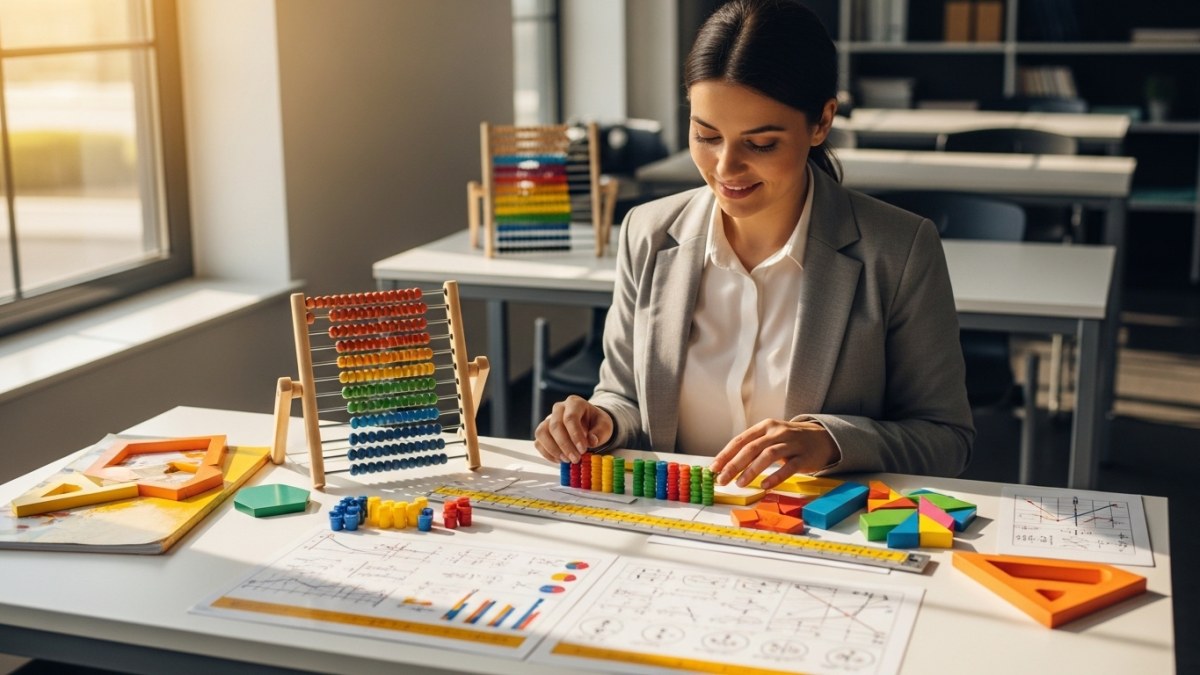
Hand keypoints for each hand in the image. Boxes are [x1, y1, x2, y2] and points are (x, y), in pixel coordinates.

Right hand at [533, 395, 613, 463]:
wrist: (590, 424)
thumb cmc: (596, 423)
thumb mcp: (604, 426)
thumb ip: (599, 433)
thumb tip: (591, 441)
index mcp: (575, 403)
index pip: (570, 418)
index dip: (575, 435)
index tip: (582, 450)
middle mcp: (559, 408)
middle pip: (555, 426)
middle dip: (565, 445)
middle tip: (575, 459)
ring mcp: (548, 419)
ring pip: (542, 433)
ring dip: (553, 450)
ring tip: (567, 460)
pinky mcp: (543, 431)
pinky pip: (538, 442)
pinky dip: (547, 454)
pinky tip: (560, 460)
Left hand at [709, 419, 838, 488]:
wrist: (823, 437)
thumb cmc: (790, 441)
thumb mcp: (771, 437)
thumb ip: (752, 448)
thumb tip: (727, 465)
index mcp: (765, 427)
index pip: (741, 440)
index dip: (726, 454)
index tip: (714, 468)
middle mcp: (777, 432)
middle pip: (751, 448)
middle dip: (734, 464)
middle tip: (722, 479)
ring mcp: (792, 443)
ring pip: (768, 455)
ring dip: (752, 470)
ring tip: (740, 484)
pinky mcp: (804, 456)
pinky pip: (789, 467)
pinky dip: (776, 476)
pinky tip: (765, 486)